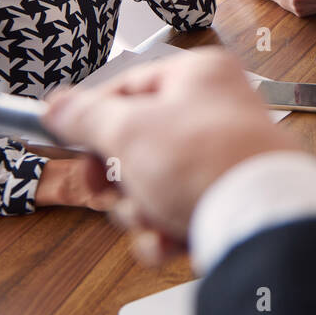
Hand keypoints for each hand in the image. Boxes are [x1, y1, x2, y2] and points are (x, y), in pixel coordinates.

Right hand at [43, 49, 301, 258]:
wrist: (260, 220)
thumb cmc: (206, 161)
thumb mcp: (129, 130)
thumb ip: (85, 117)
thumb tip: (56, 106)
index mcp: (198, 77)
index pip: (127, 86)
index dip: (93, 116)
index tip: (67, 140)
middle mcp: (215, 112)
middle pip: (137, 143)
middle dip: (118, 178)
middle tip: (106, 189)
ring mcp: (223, 159)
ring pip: (153, 184)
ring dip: (140, 210)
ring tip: (155, 215)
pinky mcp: (226, 201)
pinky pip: (177, 214)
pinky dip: (166, 232)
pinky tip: (173, 238)